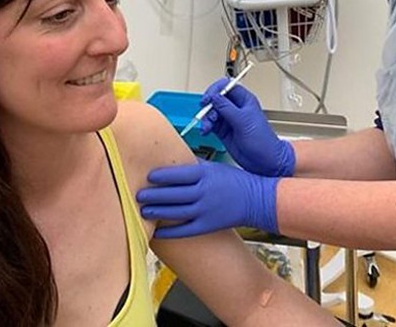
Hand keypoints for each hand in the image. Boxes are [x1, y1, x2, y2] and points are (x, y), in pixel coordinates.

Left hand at [136, 160, 278, 238]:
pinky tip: (157, 232)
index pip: (176, 175)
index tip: (148, 177)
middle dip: (153, 195)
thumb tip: (172, 163)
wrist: (257, 199)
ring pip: (175, 212)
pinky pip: (185, 230)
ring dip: (157, 212)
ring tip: (143, 211)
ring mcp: (205, 211)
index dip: (160, 176)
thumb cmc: (235, 181)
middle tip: (138, 195)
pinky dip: (170, 232)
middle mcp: (203, 192)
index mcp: (205, 175)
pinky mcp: (208, 226)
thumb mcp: (214, 168)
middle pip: (172, 194)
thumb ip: (194, 167)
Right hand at [200, 79, 295, 176]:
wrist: (264, 161)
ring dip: (206, 118)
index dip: (216, 90)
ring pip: (212, 112)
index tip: (209, 98)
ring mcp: (229, 119)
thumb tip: (215, 97)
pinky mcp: (223, 131)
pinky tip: (205, 131)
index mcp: (245, 100)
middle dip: (209, 105)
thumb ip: (227, 108)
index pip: (227, 86)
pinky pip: (210, 124)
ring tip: (207, 127)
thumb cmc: (263, 141)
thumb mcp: (244, 121)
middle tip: (205, 111)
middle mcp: (236, 108)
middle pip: (216, 98)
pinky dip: (206, 126)